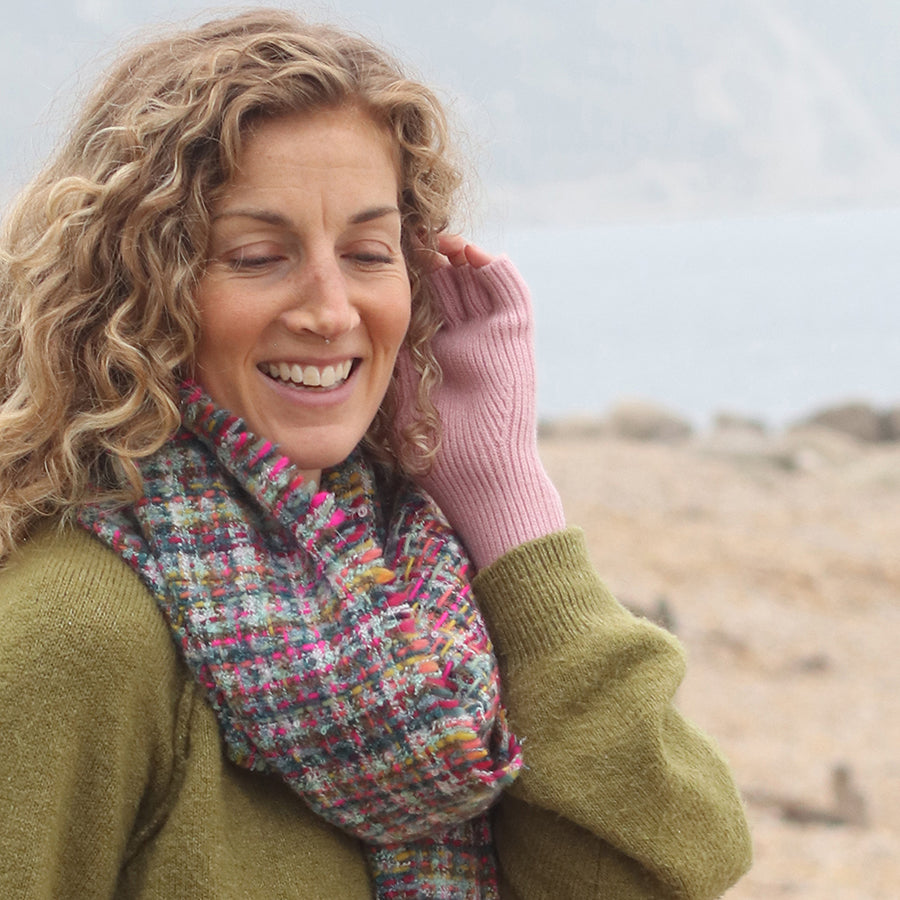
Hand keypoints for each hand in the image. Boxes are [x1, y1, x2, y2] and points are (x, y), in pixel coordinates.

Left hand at [394, 235, 564, 569]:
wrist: (481, 478)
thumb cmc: (437, 451)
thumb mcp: (399, 396)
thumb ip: (383, 363)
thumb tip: (344, 330)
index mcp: (438, 351)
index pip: (425, 299)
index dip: (407, 274)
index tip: (383, 254)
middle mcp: (467, 339)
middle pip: (451, 282)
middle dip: (433, 257)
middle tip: (411, 236)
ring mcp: (493, 337)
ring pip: (480, 280)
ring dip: (462, 255)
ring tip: (438, 239)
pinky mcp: (516, 339)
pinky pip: (511, 293)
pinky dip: (494, 268)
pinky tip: (469, 253)